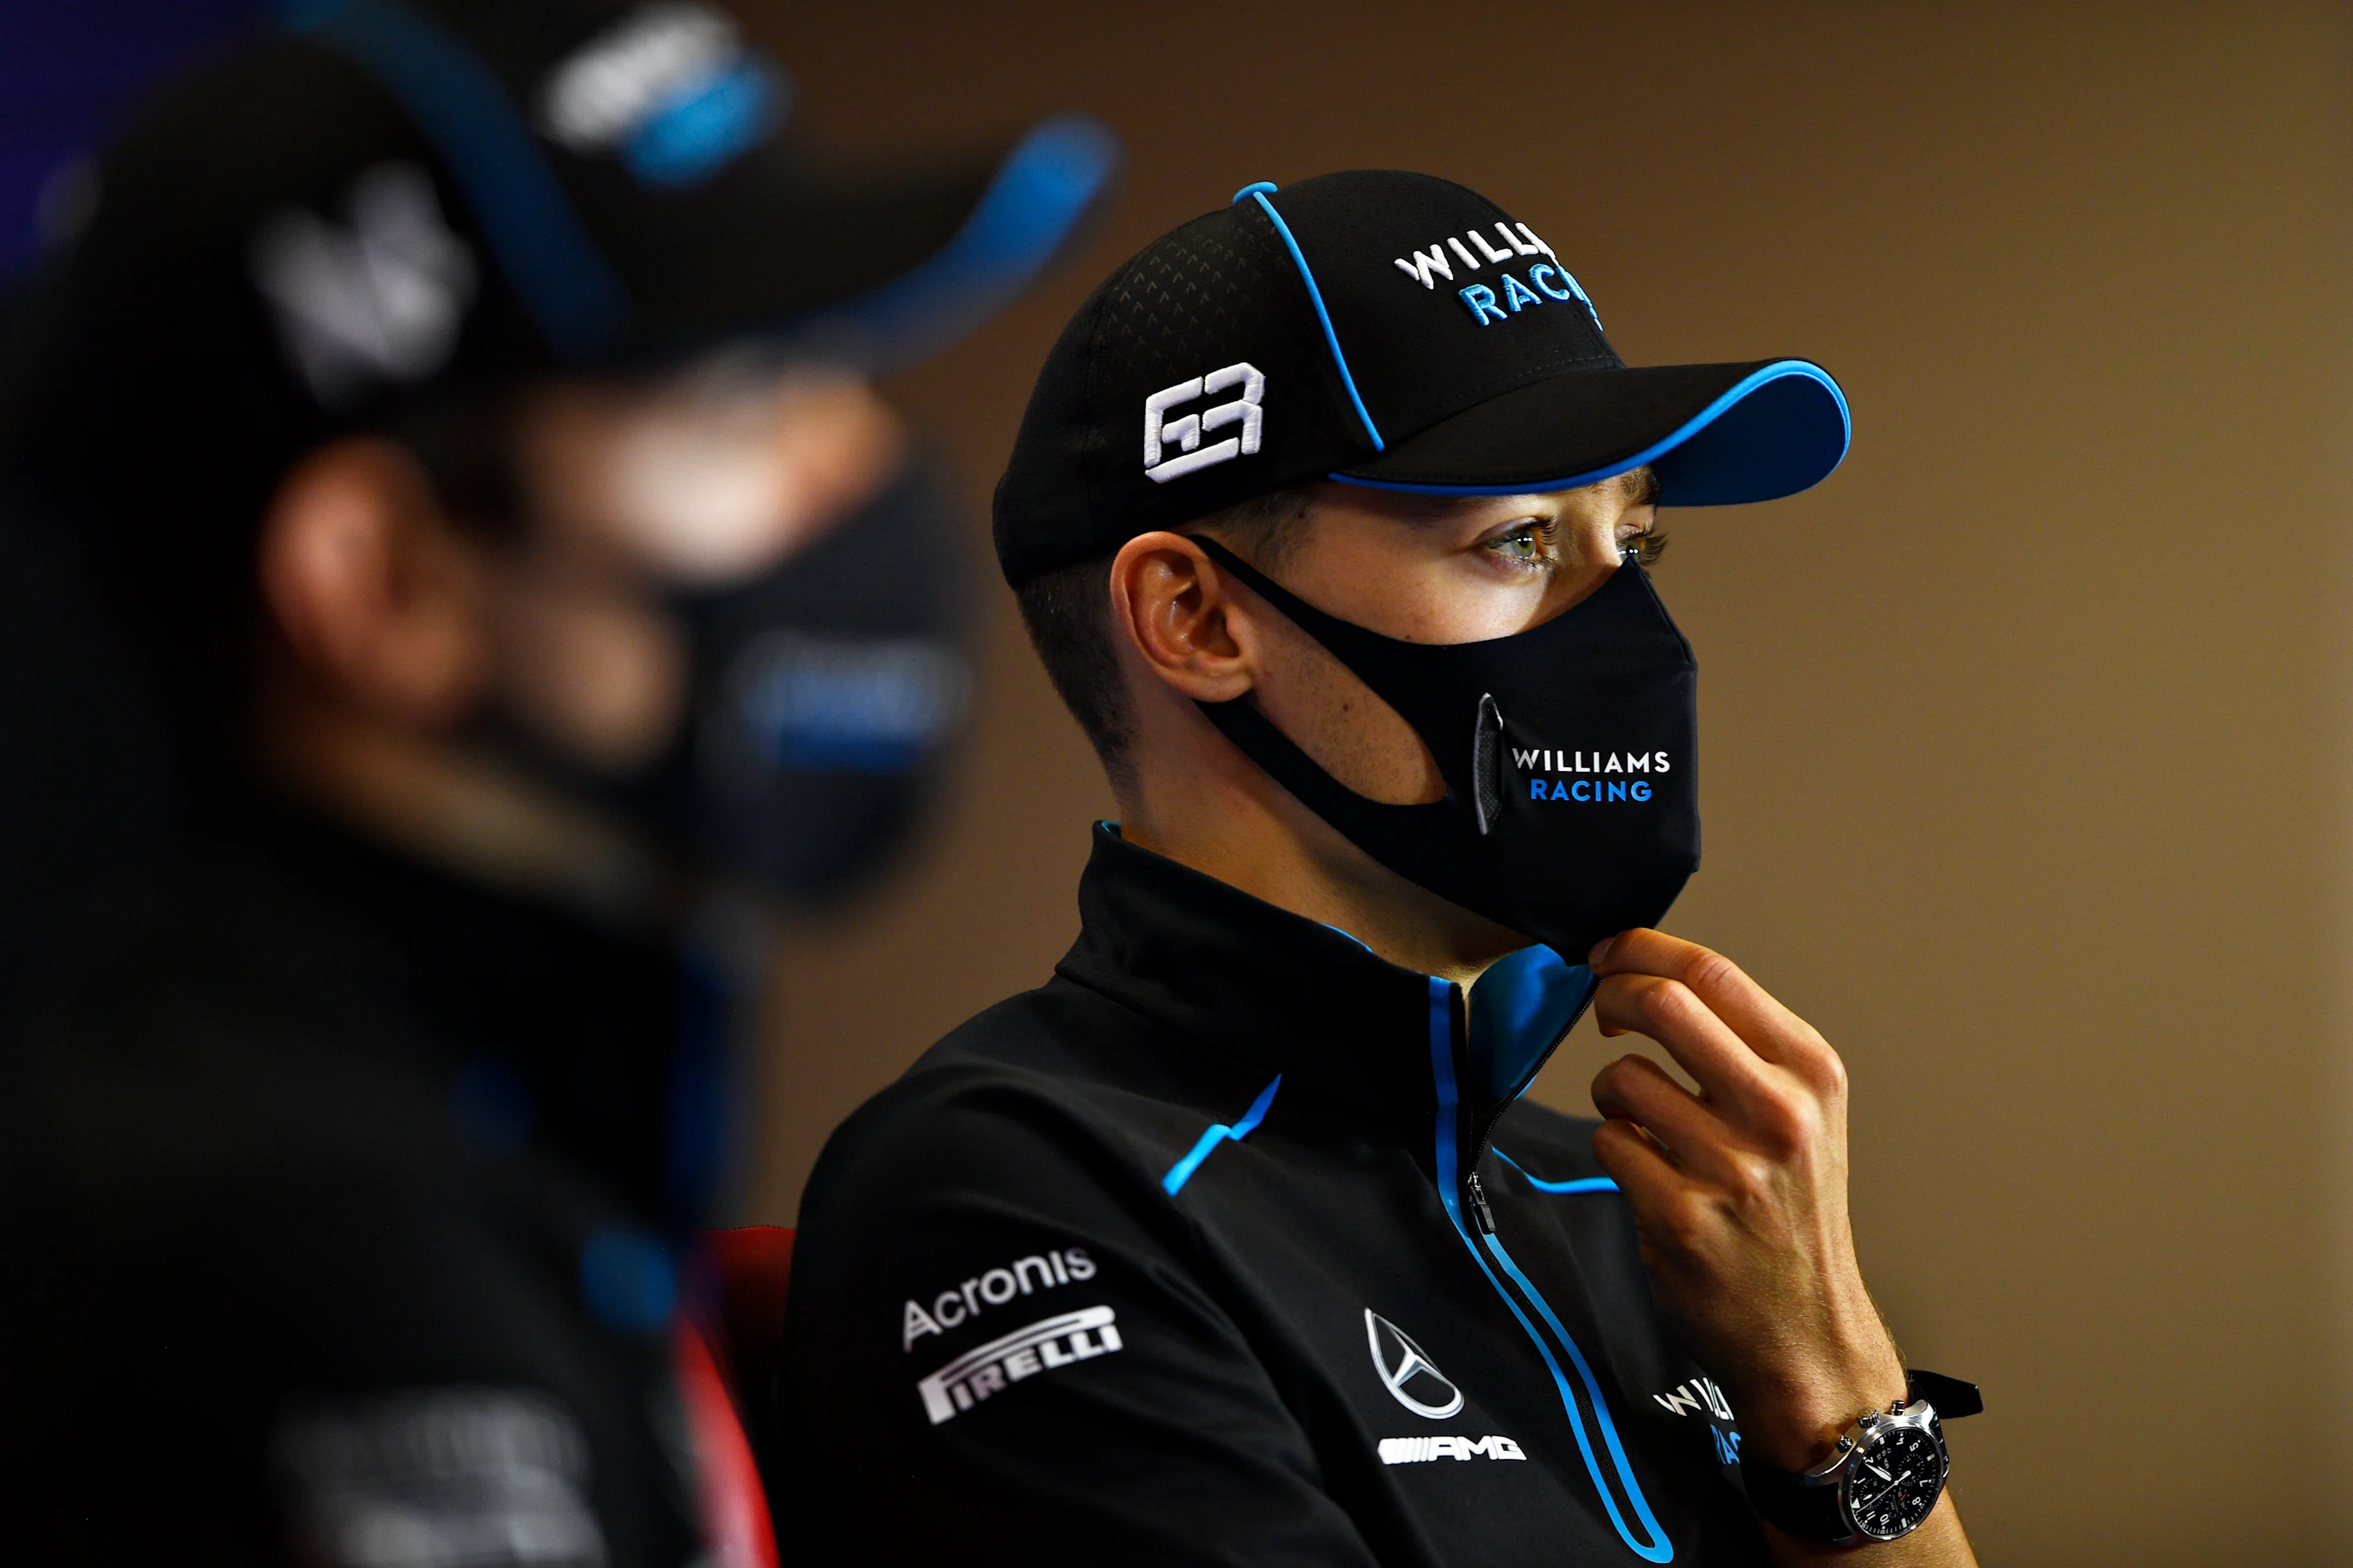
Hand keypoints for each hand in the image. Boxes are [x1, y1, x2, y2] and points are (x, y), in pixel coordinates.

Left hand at [1584, 928, 1901, 1471]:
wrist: (1809, 1329)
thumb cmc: (1794, 1214)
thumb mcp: (1804, 1114)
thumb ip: (1742, 1046)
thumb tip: (1651, 975)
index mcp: (1811, 1073)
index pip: (1712, 972)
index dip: (1642, 948)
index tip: (1610, 954)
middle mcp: (1779, 1113)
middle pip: (1660, 1002)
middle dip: (1611, 995)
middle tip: (1603, 1013)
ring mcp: (1730, 1167)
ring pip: (1621, 1079)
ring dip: (1613, 1095)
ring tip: (1643, 1124)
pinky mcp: (1681, 1216)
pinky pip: (1608, 1144)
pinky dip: (1615, 1151)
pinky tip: (1649, 1176)